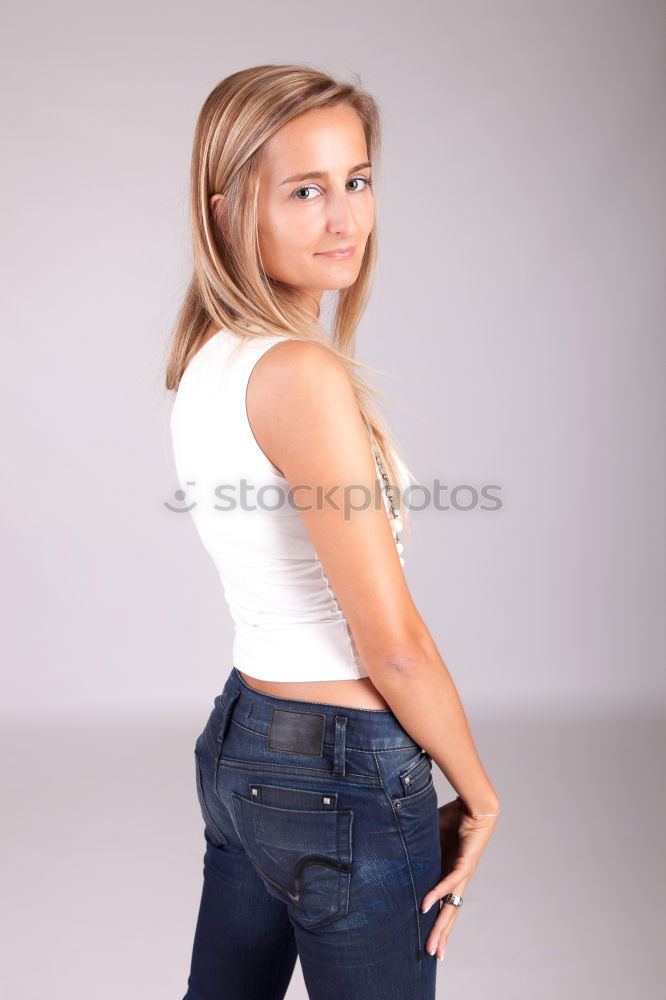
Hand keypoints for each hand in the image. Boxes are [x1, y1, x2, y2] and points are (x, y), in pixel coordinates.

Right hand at [421, 796, 498, 959]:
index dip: (438, 923)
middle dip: (440, 935)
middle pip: (449, 913)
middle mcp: (458, 879)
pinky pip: (448, 882)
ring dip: (440, 926)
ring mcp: (463, 874)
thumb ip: (421, 850)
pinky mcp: (466, 864)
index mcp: (450, 874)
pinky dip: (436, 894)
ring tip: (432, 946)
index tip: (431, 942)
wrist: (476, 806)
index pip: (444, 905)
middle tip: (433, 956)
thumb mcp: (431, 838)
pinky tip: (426, 907)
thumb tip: (400, 851)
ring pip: (451, 906)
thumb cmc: (455, 819)